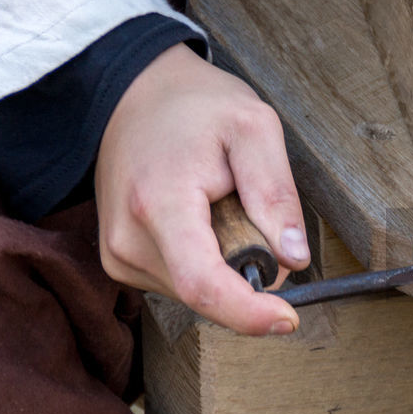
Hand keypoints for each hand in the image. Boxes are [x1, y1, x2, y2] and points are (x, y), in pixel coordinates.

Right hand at [95, 43, 309, 334]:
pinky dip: (207, 259)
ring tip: (215, 203)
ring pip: (199, 292)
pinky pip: (185, 282)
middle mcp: (128, 239)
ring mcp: (118, 255)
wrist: (133, 94)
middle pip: (209, 292)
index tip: (288, 319)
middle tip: (246, 207)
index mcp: (158, 204)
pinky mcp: (121, 262)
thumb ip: (276, 193)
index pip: (203, 284)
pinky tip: (199, 218)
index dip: (249, 313)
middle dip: (247, 265)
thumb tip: (294, 258)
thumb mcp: (254, 128)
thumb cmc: (195, 106)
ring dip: (226, 259)